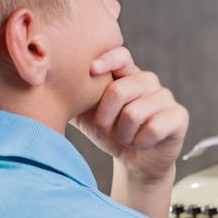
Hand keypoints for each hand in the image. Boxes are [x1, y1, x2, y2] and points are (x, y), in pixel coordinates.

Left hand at [70, 46, 188, 181]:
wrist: (136, 161)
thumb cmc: (110, 134)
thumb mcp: (85, 114)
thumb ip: (72, 97)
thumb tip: (38, 82)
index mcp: (127, 75)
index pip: (121, 55)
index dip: (107, 60)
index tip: (90, 70)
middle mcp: (149, 82)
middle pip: (121, 89)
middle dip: (105, 117)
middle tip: (102, 131)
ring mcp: (166, 98)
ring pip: (135, 112)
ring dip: (123, 133)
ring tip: (124, 139)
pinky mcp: (179, 116)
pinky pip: (154, 128)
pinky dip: (140, 142)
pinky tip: (141, 144)